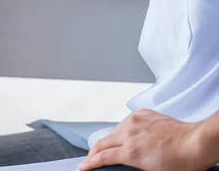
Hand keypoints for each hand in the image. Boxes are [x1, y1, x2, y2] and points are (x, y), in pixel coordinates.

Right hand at [79, 109, 206, 170]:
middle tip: (92, 159)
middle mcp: (130, 131)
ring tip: (113, 149)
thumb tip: (120, 165)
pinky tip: (130, 136)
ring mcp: (137, 120)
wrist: (196, 143)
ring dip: (111, 140)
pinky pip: (128, 122)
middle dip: (95, 152)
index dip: (89, 163)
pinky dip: (125, 130)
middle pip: (103, 141)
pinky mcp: (144, 113)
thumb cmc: (180, 162)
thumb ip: (128, 165)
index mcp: (130, 150)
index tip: (83, 167)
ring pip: (115, 130)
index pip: (102, 156)